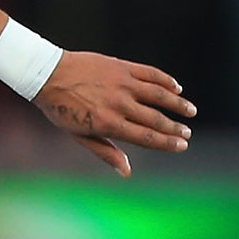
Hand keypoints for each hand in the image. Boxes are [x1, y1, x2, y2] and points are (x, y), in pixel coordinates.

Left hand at [32, 52, 194, 175]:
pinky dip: (166, 81)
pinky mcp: (122, 67)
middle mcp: (119, 104)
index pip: (146, 137)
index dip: (167, 143)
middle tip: (187, 133)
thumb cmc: (61, 109)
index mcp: (109, 124)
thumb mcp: (79, 135)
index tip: (182, 145)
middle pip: (156, 119)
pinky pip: (151, 74)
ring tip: (191, 111)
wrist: (47, 74)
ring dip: (178, 104)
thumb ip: (105, 151)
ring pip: (159, 95)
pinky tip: (176, 87)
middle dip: (175, 128)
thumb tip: (126, 172)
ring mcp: (122, 84)